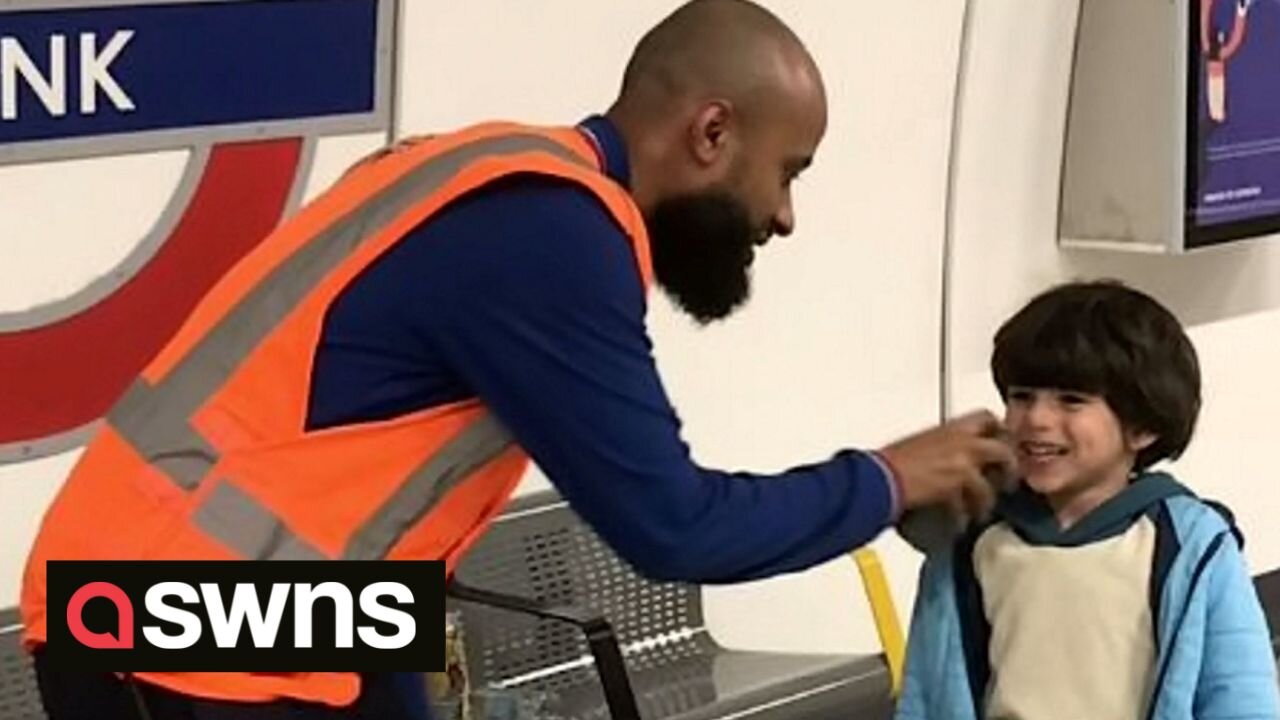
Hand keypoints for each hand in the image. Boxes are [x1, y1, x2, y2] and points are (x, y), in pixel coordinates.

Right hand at [878, 410, 1016, 524]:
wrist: (878, 477)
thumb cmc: (887, 462)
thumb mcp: (918, 443)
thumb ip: (941, 447)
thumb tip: (948, 459)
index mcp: (950, 427)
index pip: (987, 418)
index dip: (1000, 431)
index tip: (1002, 441)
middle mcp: (961, 442)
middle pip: (1003, 451)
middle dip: (1008, 468)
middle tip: (1005, 480)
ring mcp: (962, 465)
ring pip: (990, 484)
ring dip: (986, 500)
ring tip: (979, 510)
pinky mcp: (956, 488)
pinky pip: (971, 506)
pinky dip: (966, 516)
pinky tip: (959, 522)